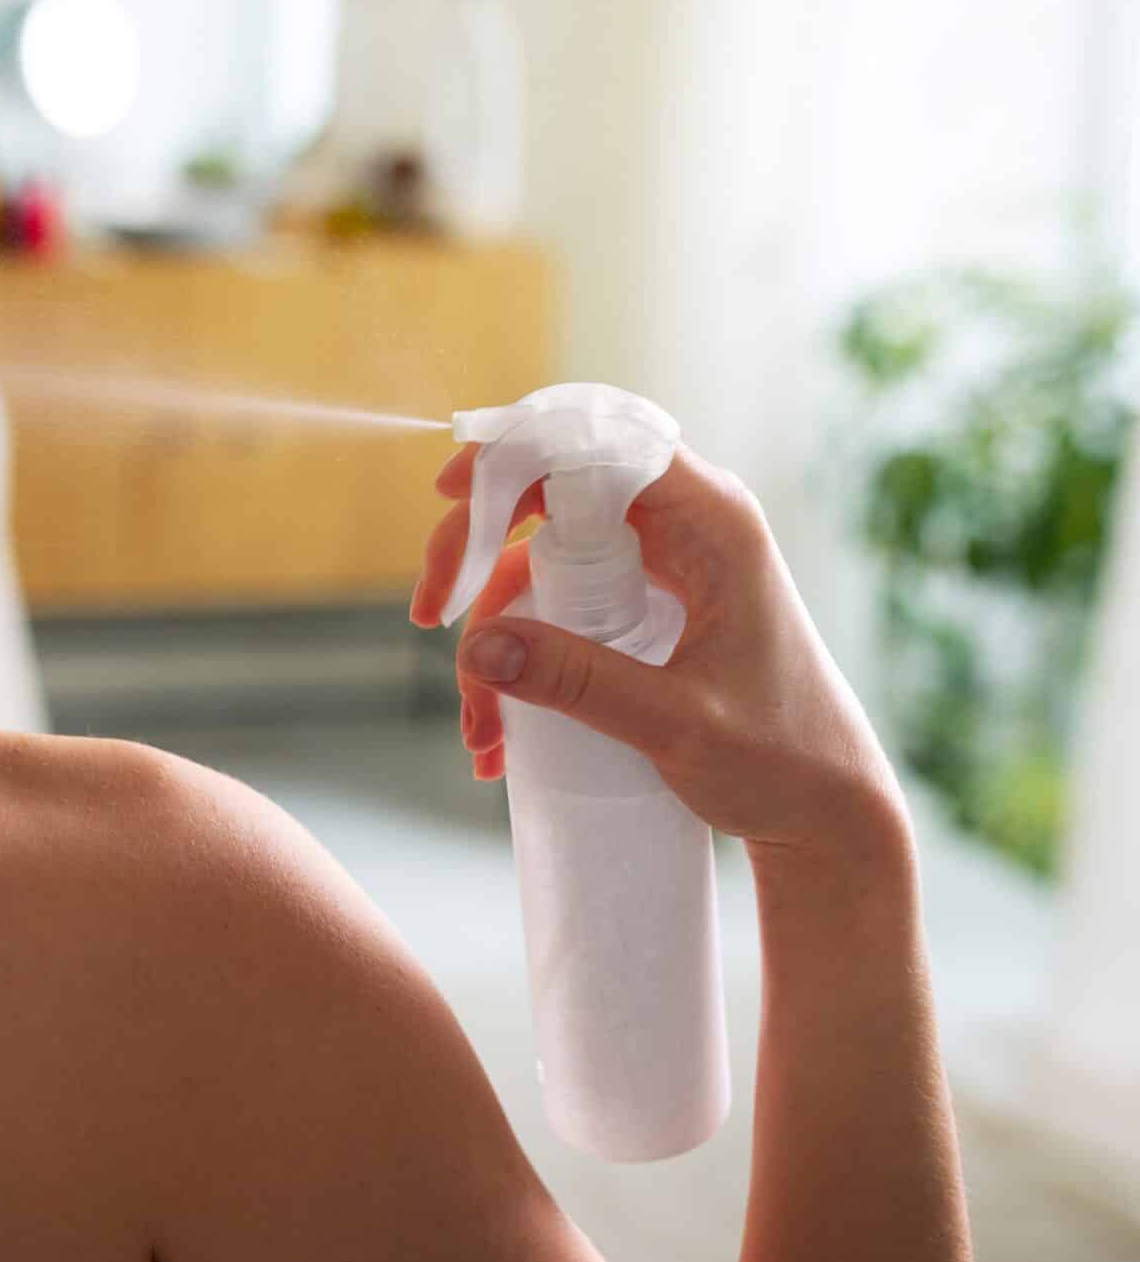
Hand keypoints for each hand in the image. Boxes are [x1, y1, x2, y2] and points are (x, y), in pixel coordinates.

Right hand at [409, 443, 910, 864]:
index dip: (516, 454)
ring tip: (476, 724)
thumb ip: (579, 681)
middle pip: (550, 494)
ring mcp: (663, 565)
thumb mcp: (678, 723)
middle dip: (476, 549)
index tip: (452, 497)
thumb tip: (476, 646)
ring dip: (492, 626)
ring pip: (542, 558)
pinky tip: (500, 732)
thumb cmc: (785, 760)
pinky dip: (518, 654)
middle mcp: (686, 526)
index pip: (598, 444)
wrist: (830, 817)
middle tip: (431, 611)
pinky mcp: (645, 606)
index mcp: (714, 522)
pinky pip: (558, 604)